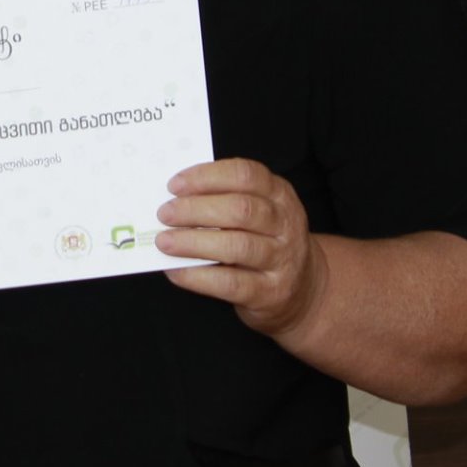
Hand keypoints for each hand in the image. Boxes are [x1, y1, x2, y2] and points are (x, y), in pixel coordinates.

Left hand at [155, 157, 327, 338]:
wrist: (302, 290)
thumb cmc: (265, 241)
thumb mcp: (258, 212)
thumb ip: (223, 199)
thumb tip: (172, 198)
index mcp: (279, 195)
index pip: (246, 175)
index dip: (207, 177)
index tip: (174, 185)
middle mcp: (286, 224)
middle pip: (240, 210)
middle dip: (195, 209)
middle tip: (164, 213)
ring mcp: (282, 260)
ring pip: (236, 246)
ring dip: (193, 242)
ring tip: (164, 241)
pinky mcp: (271, 292)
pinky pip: (230, 282)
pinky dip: (197, 276)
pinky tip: (175, 271)